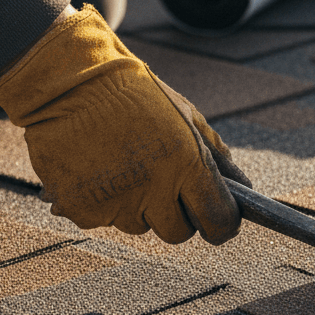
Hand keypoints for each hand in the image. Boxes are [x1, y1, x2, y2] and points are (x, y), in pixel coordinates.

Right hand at [0, 5, 250, 243]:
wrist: (69, 81)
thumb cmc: (136, 95)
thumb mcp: (187, 116)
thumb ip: (218, 157)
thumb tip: (245, 188)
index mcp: (185, 162)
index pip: (216, 219)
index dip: (222, 225)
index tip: (220, 223)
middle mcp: (152, 187)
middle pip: (178, 232)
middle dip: (177, 215)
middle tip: (163, 183)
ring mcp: (114, 201)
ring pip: (138, 225)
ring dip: (138, 206)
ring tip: (124, 164)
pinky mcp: (80, 208)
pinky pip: (102, 219)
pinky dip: (103, 202)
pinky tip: (98, 168)